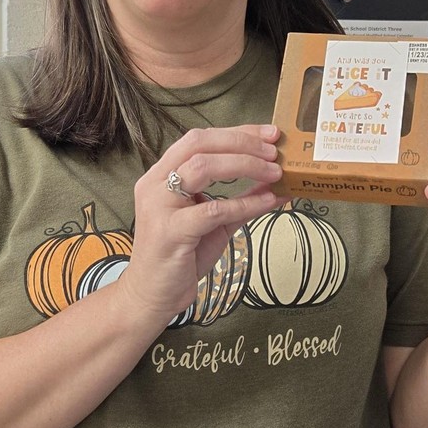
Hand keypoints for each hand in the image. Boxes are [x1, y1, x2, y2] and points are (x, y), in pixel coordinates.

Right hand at [117, 124, 284, 324]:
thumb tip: (276, 184)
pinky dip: (245, 203)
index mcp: (162, 174)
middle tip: (274, 152)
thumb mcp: (215, 222)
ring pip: (203, 167)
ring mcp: (159, 206)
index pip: (200, 138)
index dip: (237, 132)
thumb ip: (241, 200)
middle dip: (242, 142)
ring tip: (275, 173)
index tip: (269, 134)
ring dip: (245, 165)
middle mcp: (155, 183)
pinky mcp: (170, 232)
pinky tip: (268, 203)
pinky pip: (213, 209)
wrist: (151, 295)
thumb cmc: (181, 255)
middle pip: (200, 143)